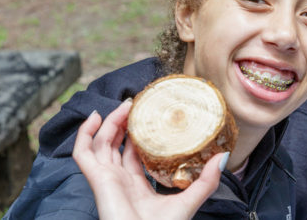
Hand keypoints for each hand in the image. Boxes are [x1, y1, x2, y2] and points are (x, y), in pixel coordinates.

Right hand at [72, 100, 225, 219]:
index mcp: (137, 186)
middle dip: (123, 123)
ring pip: (101, 144)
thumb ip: (206, 181)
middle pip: (115, 145)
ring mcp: (107, 179)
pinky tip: (94, 118)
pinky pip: (83, 154)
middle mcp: (120, 180)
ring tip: (125, 106)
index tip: (148, 116)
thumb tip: (223, 156)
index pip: (132, 155)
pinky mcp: (97, 180)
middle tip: (136, 104)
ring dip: (109, 122)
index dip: (137, 135)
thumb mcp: (189, 201)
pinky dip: (84, 134)